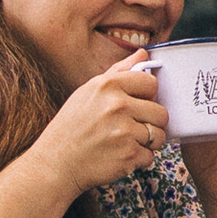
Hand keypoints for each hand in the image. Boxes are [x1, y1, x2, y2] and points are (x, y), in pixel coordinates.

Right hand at [29, 57, 169, 196]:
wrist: (55, 164)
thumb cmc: (71, 127)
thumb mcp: (88, 92)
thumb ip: (118, 72)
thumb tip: (143, 54)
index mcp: (107, 85)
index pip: (151, 84)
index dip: (147, 96)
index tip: (136, 104)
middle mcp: (117, 105)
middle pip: (161, 112)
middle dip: (150, 122)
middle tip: (131, 128)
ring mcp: (124, 131)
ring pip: (159, 135)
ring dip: (147, 142)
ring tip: (125, 142)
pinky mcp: (128, 155)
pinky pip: (150, 156)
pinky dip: (138, 159)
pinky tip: (119, 156)